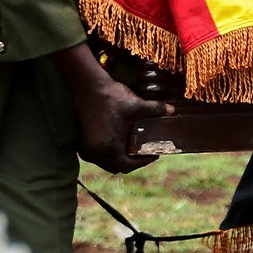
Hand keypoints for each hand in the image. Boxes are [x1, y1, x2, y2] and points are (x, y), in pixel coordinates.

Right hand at [50, 45, 171, 172]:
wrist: (88, 84)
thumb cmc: (110, 96)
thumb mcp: (135, 105)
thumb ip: (155, 109)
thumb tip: (172, 110)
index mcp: (109, 148)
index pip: (127, 166)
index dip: (143, 162)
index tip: (153, 154)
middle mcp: (95, 152)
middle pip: (115, 167)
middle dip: (130, 162)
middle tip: (142, 153)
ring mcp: (85, 147)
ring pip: (104, 162)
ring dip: (116, 158)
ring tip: (129, 148)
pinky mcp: (80, 140)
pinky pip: (95, 155)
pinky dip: (105, 153)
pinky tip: (115, 142)